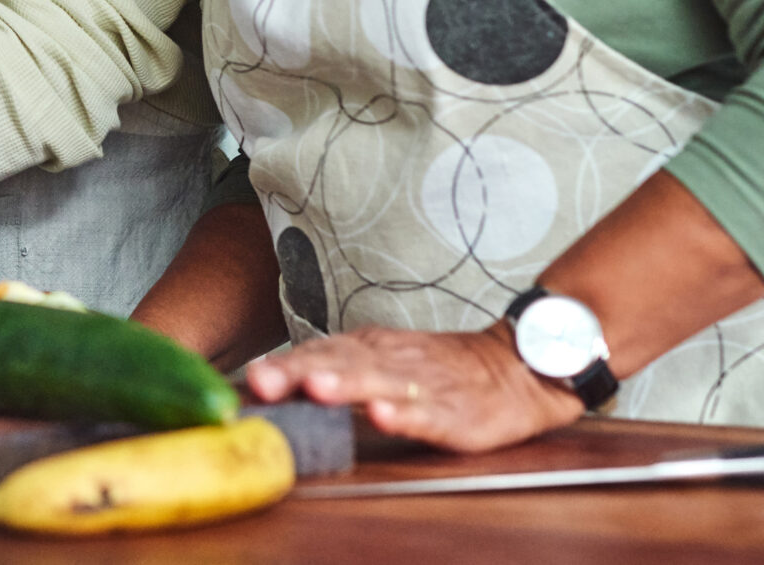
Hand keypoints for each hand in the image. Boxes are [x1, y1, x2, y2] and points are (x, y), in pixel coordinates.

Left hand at [241, 324, 582, 452]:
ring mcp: (421, 384)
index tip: (249, 376)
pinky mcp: (454, 410)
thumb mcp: (380, 360)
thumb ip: (332, 367)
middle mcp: (389, 360)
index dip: (283, 364)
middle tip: (265, 381)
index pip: (318, 351)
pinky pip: (426, 411)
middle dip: (299, 371)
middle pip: (338, 362)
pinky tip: (384, 414)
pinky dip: (404, 412)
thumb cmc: (436, 369)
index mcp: (368, 348)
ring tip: (315, 388)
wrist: (513, 367)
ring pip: (377, 380)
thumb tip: (269, 382)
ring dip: (344, 384)